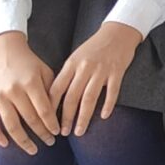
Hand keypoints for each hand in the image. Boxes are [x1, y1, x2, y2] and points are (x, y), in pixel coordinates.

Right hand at [0, 33, 58, 153]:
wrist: (4, 51)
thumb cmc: (29, 63)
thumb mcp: (45, 71)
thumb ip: (52, 91)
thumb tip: (59, 113)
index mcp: (31, 83)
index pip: (44, 110)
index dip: (51, 124)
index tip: (57, 133)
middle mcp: (14, 91)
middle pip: (29, 120)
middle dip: (41, 134)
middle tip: (50, 142)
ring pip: (11, 125)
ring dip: (22, 141)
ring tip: (32, 150)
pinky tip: (6, 145)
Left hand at [54, 19, 145, 135]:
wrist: (118, 32)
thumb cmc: (94, 47)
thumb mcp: (76, 57)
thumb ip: (67, 75)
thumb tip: (54, 98)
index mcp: (72, 64)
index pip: (57, 88)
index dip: (51, 106)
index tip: (47, 121)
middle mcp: (85, 67)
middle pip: (72, 96)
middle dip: (66, 117)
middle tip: (63, 133)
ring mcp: (102, 70)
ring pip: (90, 98)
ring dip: (83, 117)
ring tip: (79, 130)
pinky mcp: (117, 71)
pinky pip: (112, 92)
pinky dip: (108, 105)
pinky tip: (104, 116)